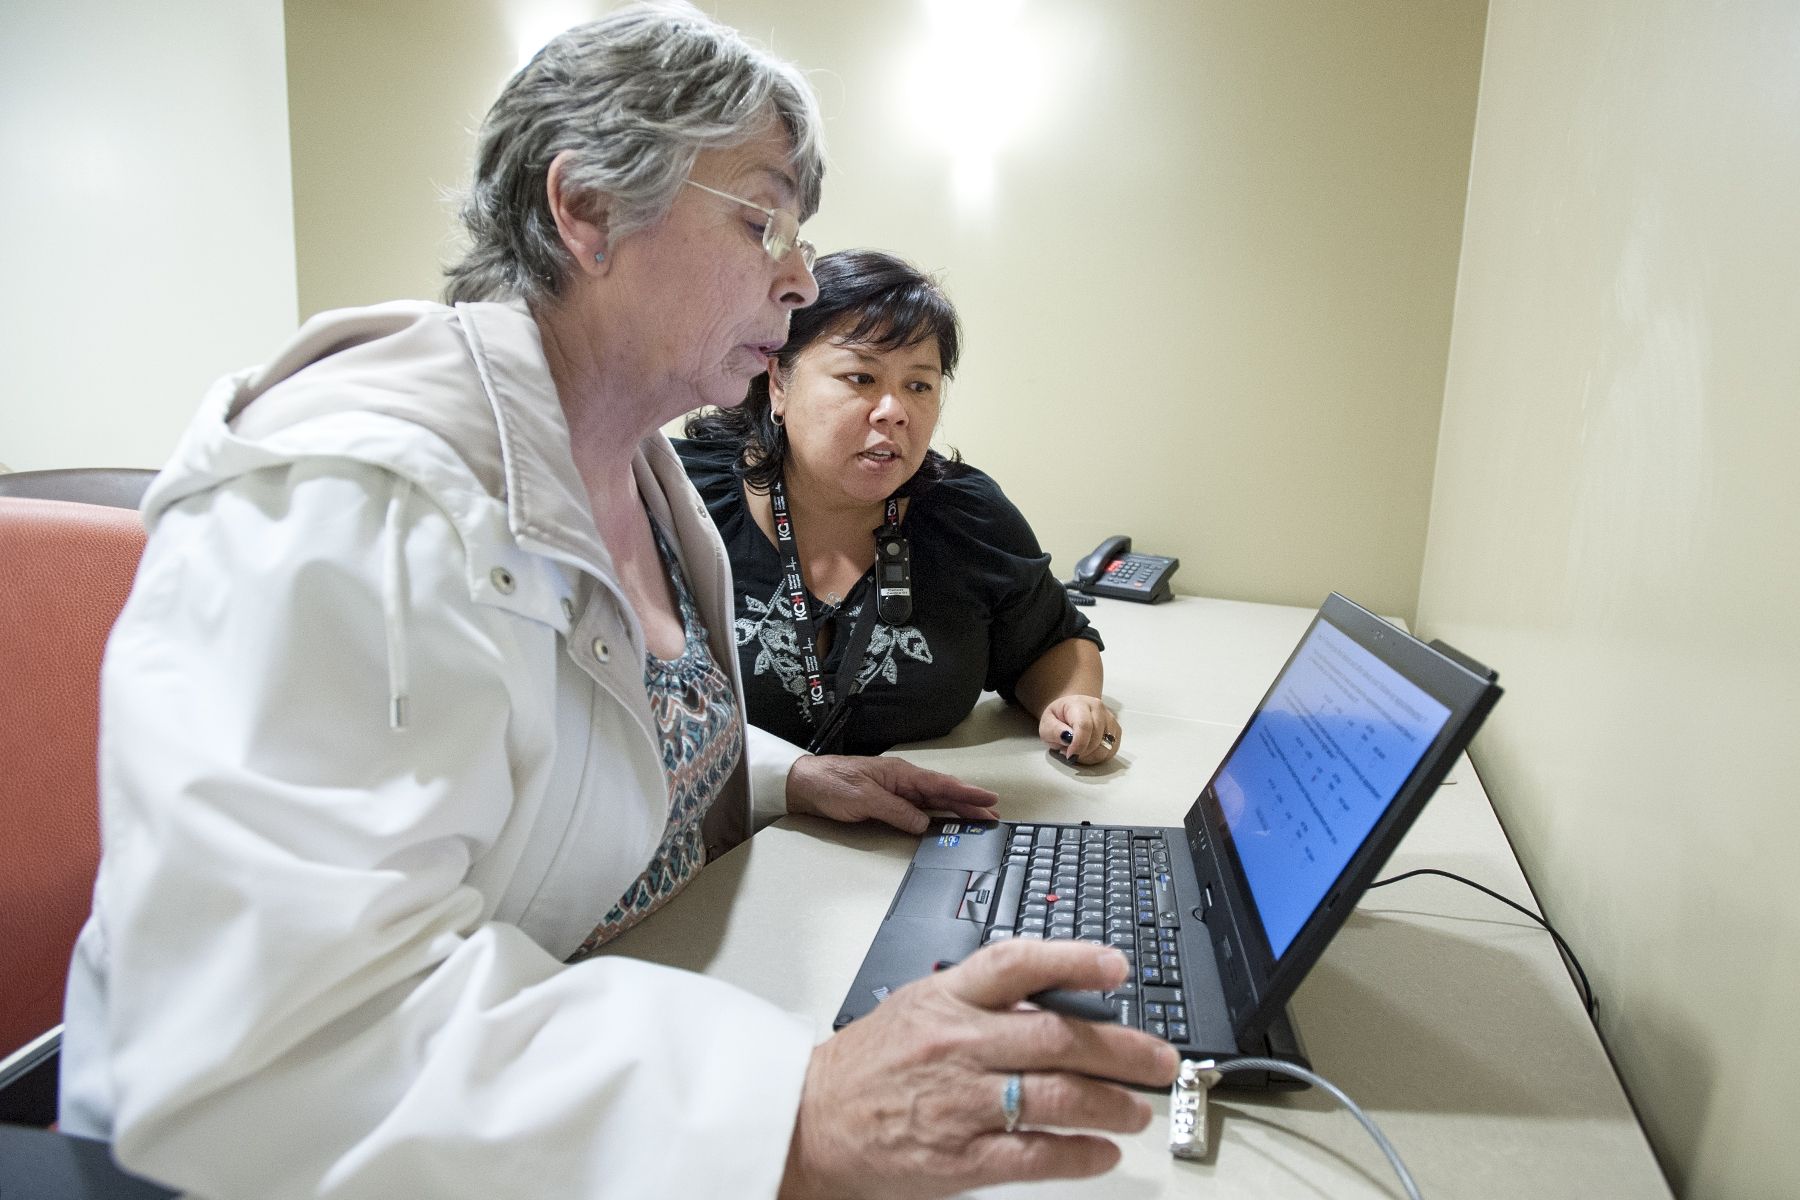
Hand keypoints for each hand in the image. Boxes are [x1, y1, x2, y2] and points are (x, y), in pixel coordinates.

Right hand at [779, 941, 1178, 1199]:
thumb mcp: (918, 1008)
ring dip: (1112, 1105)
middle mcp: (959, 1045)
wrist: (807, 1122)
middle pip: (1058, 1037)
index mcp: (948, 1000)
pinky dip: (1078, 1156)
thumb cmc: (866, 1066)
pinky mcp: (959, 1158)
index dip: (1073, 960)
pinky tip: (1101, 1153)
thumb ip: (981, 1001)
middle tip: (1161, 1059)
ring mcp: (961, 1103)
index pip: (1018, 964)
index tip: (1117, 966)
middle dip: (1123, 1050)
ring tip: (1139, 1110)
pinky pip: (1035, 1155)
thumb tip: (1056, 1002)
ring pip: (1058, 1098)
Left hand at [786, 753, 999, 833]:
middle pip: (942, 794)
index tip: (988, 799)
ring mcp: (895, 792)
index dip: (966, 793)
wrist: (804, 784)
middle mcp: (902, 781)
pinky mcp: (887, 802)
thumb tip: (924, 825)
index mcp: (901, 774)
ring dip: (956, 811)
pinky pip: (918, 810)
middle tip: (993, 816)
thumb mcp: (864, 798)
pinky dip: (936, 816)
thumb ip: (897, 811)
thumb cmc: (831, 784)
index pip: (940, 785)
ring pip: (933, 803)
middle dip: (968, 804)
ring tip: (979, 819)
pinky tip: (945, 823)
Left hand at [1039, 694, 1121, 764]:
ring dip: (1089, 756)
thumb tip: (1067, 738)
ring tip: (1077, 750)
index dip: (1078, 744)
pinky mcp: (1116, 731)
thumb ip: (1054, 731)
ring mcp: (1110, 719)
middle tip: (1068, 751)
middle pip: (1096, 739)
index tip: (1070, 755)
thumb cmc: (1058, 718)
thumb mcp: (1046, 724)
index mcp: (1079, 703)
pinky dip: (1098, 757)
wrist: (1071, 711)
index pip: (1084, 725)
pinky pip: (1111, 751)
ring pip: (1105, 748)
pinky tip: (1087, 751)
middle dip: (1082, 752)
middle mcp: (1099, 708)